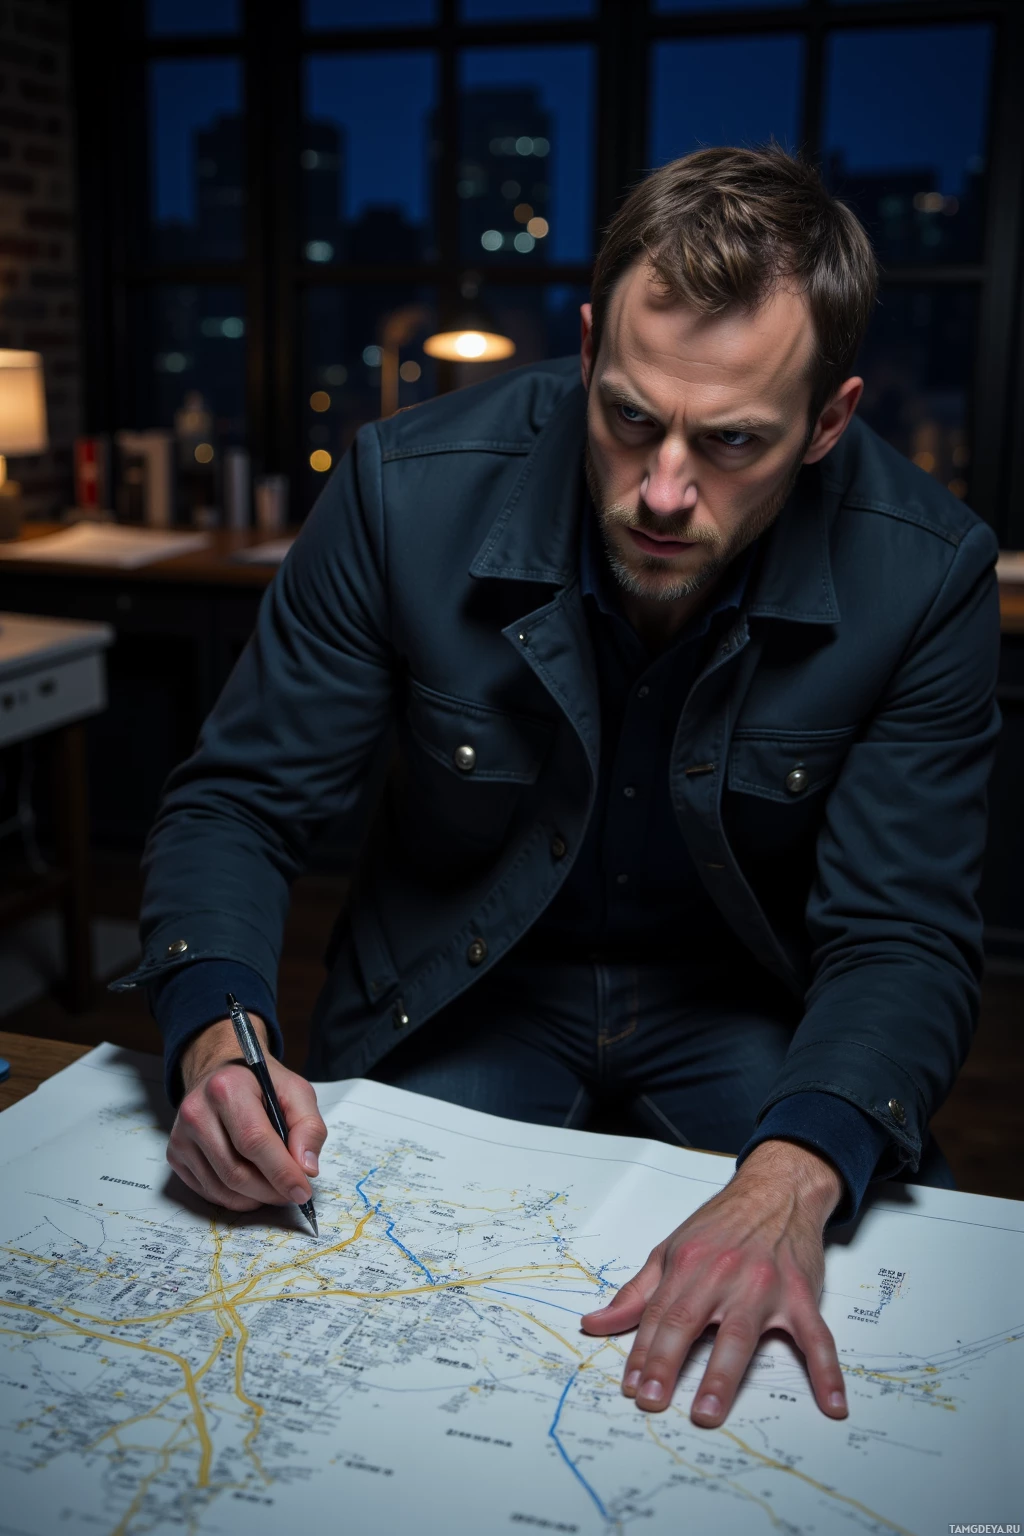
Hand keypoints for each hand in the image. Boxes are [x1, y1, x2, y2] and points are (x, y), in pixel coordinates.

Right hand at [167, 1016, 326, 1212]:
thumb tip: (306, 1167)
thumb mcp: (296, 1091)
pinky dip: (235, 1197)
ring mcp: (181, 1135)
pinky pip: (207, 1191)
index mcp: (227, 1088)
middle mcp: (197, 1111)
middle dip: (270, 1190)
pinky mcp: (175, 1154)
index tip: (302, 1192)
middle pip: (236, 1171)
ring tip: (275, 1189)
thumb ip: (309, 1126)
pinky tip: (252, 1187)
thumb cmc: (261, 1084)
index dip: (281, 1172)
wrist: (221, 1074)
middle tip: (293, 1193)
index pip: (254, 1141)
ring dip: (254, 1198)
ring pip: (221, 1187)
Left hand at [581, 1139, 847, 1426]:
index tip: (630, 1388)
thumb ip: (635, 1294)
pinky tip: (832, 1403)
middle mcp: (723, 1275)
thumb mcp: (670, 1250)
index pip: (659, 1315)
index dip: (642, 1353)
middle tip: (652, 1401)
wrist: (777, 1191)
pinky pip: (817, 1337)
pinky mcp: (802, 1295)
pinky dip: (827, 1370)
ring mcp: (764, 1286)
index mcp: (688, 1264)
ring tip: (706, 1413)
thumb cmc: (722, 1224)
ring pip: (740, 1335)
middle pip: (690, 1323)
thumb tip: (593, 1324)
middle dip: (668, 1364)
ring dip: (722, 1377)